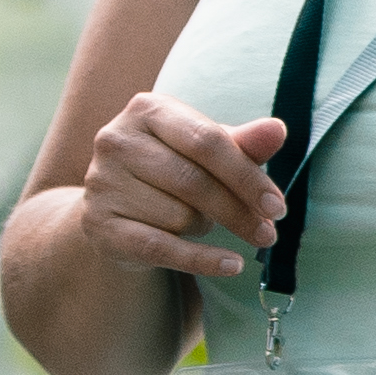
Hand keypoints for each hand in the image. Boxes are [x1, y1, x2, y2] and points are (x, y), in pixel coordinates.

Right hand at [76, 92, 288, 281]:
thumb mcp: (210, 152)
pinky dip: (201, 259)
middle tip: (267, 234)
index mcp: (148, 109)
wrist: (118, 205)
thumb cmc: (174, 169)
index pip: (207, 142)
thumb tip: (277, 130)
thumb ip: (244, 143)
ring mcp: (102, 182)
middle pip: (194, 182)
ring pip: (179, 217)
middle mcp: (117, 140)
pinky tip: (231, 265)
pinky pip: (160, 248)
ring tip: (200, 222)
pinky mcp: (98, 223)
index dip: (247, 177)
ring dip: (204, 227)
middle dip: (238, 212)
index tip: (277, 206)